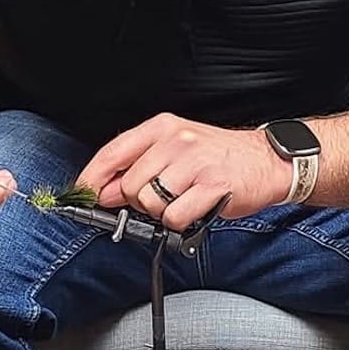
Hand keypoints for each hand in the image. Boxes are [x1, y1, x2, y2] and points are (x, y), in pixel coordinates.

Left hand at [77, 113, 292, 230]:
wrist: (266, 161)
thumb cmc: (219, 157)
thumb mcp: (176, 149)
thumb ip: (139, 166)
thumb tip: (105, 192)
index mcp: (162, 127)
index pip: (113, 152)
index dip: (92, 178)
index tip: (82, 194)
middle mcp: (176, 140)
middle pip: (129, 186)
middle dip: (139, 201)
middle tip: (163, 198)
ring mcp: (194, 162)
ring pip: (150, 203)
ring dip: (163, 212)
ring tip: (184, 200)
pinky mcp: (212, 186)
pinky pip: (175, 217)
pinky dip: (183, 221)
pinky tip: (198, 207)